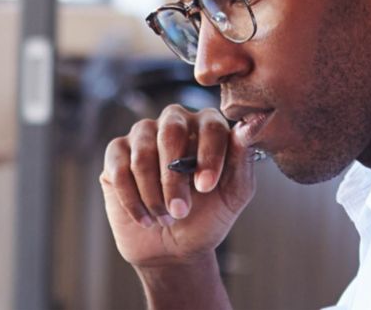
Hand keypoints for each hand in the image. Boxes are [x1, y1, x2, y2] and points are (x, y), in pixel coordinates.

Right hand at [99, 105, 256, 268]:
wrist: (173, 247)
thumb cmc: (207, 217)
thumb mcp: (234, 194)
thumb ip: (243, 158)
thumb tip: (254, 121)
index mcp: (207, 126)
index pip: (210, 126)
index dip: (208, 156)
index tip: (206, 188)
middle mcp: (174, 122)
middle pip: (171, 132)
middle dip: (174, 178)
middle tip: (181, 211)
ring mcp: (143, 136)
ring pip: (143, 153)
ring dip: (154, 194)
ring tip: (165, 218)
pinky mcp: (116, 153)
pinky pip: (119, 169)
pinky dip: (132, 199)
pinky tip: (145, 218)